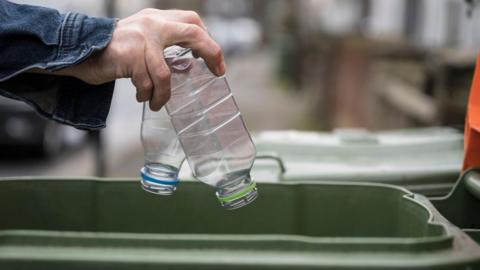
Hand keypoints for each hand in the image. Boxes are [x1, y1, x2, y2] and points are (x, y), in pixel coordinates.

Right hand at [60, 9, 225, 110]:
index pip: (192, 21)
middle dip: (211, 53)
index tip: (215, 60)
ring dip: (163, 94)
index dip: (208, 39)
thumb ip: (164, 45)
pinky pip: (147, 83)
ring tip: (158, 102)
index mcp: (157, 19)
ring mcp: (141, 38)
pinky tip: (143, 98)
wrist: (80, 51)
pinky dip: (147, 95)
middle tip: (218, 72)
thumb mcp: (143, 40)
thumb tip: (189, 64)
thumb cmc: (114, 51)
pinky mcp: (129, 55)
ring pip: (166, 73)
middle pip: (193, 33)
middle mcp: (152, 23)